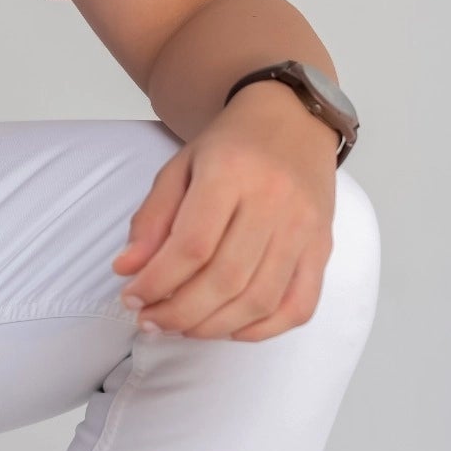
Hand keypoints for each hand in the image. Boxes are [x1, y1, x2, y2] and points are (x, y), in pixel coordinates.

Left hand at [111, 84, 338, 340]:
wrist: (292, 121)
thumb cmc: (230, 146)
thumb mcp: (179, 167)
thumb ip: (152, 218)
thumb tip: (127, 269)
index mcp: (230, 173)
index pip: (192, 245)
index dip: (157, 281)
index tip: (131, 297)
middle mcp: (274, 202)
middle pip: (226, 278)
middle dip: (179, 311)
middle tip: (150, 320)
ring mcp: (304, 228)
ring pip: (259, 299)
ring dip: (213, 326)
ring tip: (180, 327)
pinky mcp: (322, 248)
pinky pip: (298, 306)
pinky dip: (262, 329)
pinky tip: (228, 328)